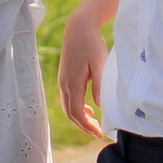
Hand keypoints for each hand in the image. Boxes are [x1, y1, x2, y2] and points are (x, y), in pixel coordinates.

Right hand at [57, 3, 110, 139]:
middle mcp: (65, 85)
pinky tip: (89, 109)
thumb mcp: (99, 63)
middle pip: (70, 114)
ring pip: (68, 108)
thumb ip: (99, 84)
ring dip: (80, 118)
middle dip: (83, 126)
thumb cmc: (91, 44)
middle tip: (98, 133)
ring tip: (94, 124)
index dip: (87, 126)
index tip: (99, 133)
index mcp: (73, 83)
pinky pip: (68, 99)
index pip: (76, 113)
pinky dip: (77, 109)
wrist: (78, 29)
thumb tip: (99, 105)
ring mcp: (63, 81)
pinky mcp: (65, 78)